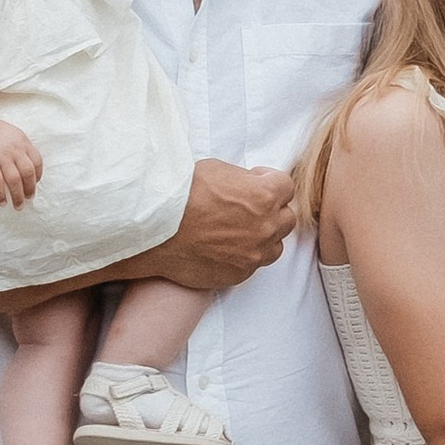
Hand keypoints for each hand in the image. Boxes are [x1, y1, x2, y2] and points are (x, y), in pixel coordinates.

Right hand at [0, 116, 44, 205]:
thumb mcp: (17, 136)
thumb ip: (25, 150)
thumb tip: (33, 172)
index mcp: (24, 143)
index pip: (37, 162)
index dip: (39, 175)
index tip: (35, 184)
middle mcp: (15, 151)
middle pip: (28, 174)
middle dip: (30, 189)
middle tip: (29, 198)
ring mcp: (2, 157)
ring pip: (14, 181)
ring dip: (17, 196)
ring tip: (18, 206)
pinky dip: (0, 194)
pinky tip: (2, 203)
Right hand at [144, 160, 294, 295]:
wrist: (157, 229)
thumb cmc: (182, 194)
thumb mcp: (217, 169)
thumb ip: (243, 179)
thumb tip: (249, 185)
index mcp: (265, 195)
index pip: (286, 187)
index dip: (270, 183)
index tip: (256, 184)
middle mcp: (266, 226)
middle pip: (287, 219)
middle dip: (272, 212)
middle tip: (249, 209)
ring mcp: (254, 254)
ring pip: (275, 246)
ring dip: (263, 238)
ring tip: (239, 232)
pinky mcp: (239, 274)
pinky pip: (253, 265)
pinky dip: (243, 256)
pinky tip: (224, 248)